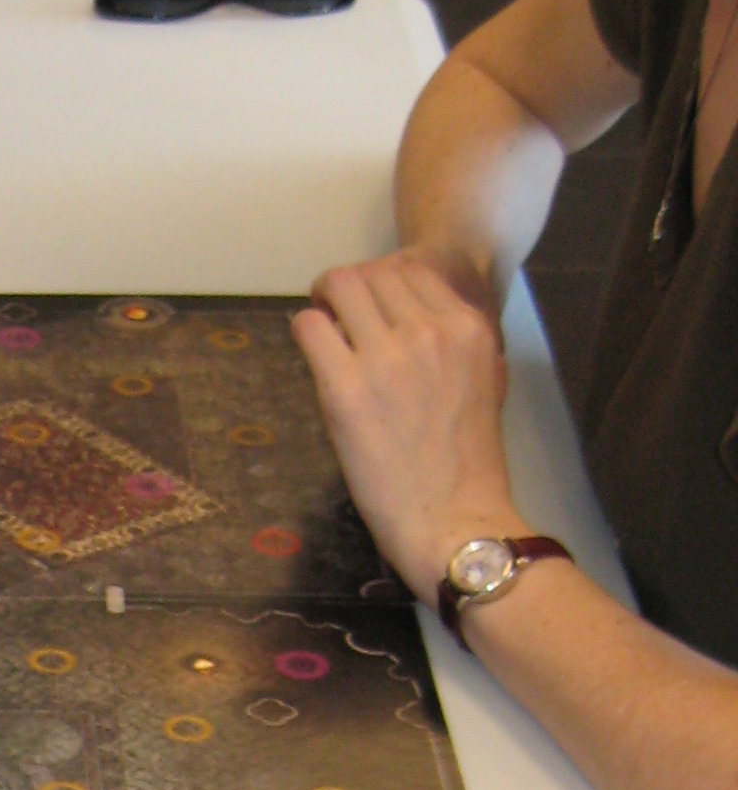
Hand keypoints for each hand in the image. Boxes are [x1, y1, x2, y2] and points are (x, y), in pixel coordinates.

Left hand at [291, 251, 521, 601]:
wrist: (452, 519)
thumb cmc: (468, 466)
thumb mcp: (485, 384)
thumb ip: (458, 345)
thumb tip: (422, 321)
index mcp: (469, 328)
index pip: (413, 269)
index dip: (383, 284)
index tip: (370, 309)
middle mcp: (431, 331)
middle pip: (373, 272)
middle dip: (349, 290)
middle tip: (338, 316)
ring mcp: (388, 357)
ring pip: (340, 286)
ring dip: (324, 302)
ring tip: (323, 329)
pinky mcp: (346, 388)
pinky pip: (310, 327)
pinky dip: (305, 330)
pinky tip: (311, 351)